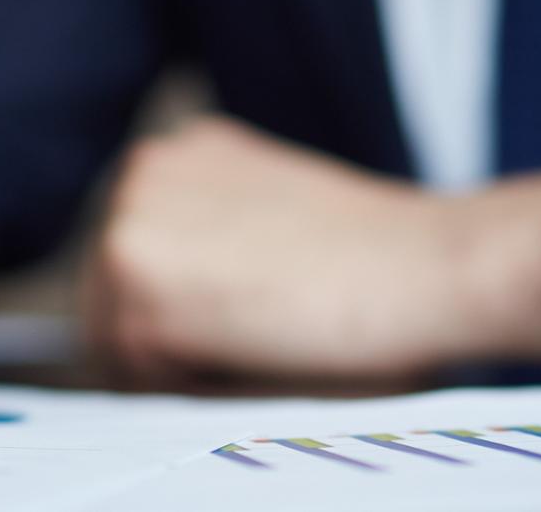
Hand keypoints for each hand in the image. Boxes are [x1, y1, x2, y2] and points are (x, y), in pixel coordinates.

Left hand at [84, 116, 540, 383]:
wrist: (429, 264)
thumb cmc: (377, 257)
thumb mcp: (274, 219)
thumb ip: (209, 242)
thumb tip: (162, 306)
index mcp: (180, 153)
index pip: (136, 264)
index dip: (190, 313)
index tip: (250, 317)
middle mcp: (143, 173)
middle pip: (112, 301)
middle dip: (172, 338)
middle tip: (265, 333)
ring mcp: (128, 225)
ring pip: (117, 342)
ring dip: (179, 362)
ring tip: (266, 334)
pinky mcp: (134, 290)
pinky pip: (136, 377)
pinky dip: (189, 387)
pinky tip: (258, 348)